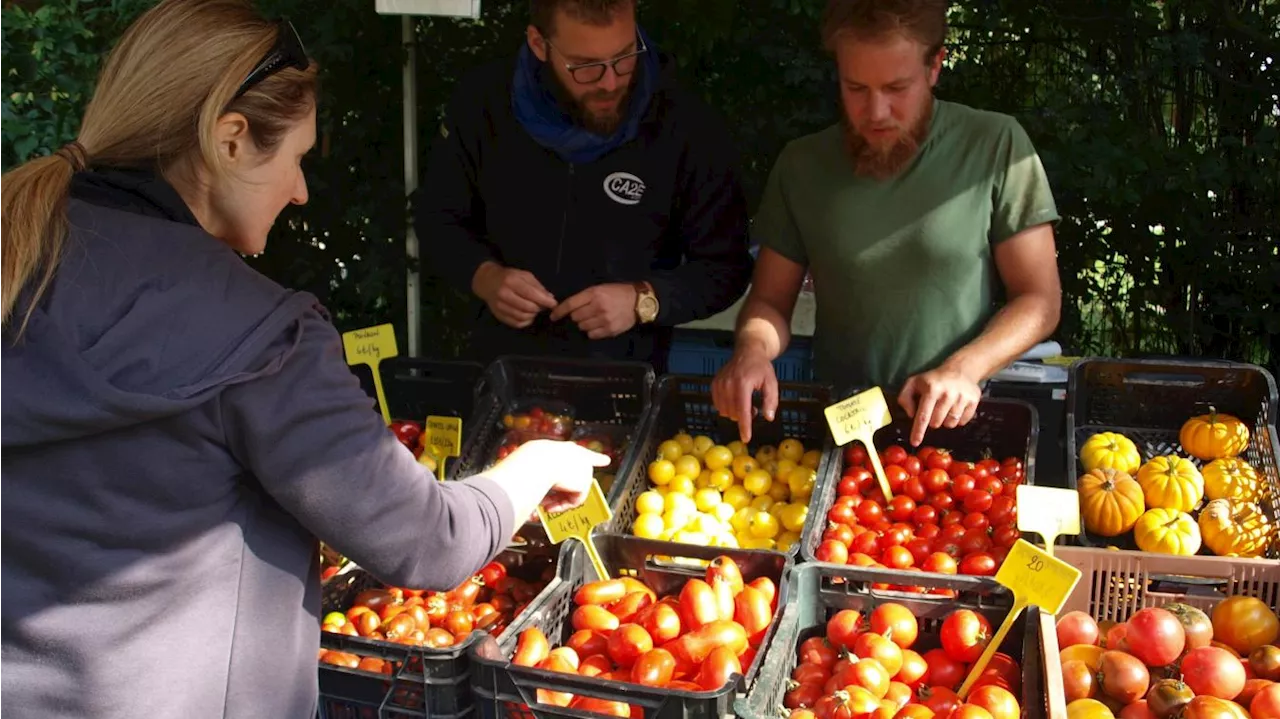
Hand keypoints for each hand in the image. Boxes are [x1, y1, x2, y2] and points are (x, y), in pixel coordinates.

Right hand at [472, 261, 556, 328]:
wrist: (487, 282)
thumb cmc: (509, 276)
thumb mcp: (524, 275)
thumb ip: (537, 286)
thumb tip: (550, 298)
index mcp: (511, 281)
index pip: (531, 294)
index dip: (545, 301)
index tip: (554, 304)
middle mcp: (504, 294)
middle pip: (528, 307)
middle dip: (539, 308)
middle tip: (542, 305)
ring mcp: (500, 306)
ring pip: (522, 317)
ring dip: (533, 315)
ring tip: (535, 309)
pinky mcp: (499, 315)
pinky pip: (516, 323)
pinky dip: (526, 321)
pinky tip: (528, 315)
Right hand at [484, 439, 610, 520]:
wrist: (536, 461)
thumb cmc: (529, 460)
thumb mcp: (532, 463)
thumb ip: (537, 473)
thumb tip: (525, 485)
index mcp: (564, 448)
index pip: (583, 453)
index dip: (595, 457)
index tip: (606, 460)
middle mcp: (577, 457)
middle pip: (579, 476)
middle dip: (565, 492)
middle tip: (549, 504)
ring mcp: (583, 469)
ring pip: (571, 491)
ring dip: (557, 500)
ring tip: (544, 504)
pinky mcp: (584, 482)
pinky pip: (574, 500)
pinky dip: (562, 505)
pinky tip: (551, 504)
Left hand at [549, 283, 637, 338]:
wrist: (639, 301)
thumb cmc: (617, 292)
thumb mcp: (600, 288)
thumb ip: (585, 297)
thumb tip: (568, 309)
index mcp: (594, 294)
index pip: (571, 304)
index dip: (559, 311)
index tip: (553, 316)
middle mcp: (598, 307)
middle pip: (575, 317)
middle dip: (576, 316)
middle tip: (584, 313)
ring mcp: (605, 320)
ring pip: (582, 327)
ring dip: (584, 324)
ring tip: (593, 319)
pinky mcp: (610, 330)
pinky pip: (592, 335)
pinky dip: (592, 331)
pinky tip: (598, 325)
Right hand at [711, 347, 778, 443]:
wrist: (747, 351)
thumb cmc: (761, 368)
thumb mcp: (771, 383)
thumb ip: (771, 401)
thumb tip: (768, 418)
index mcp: (743, 383)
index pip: (743, 410)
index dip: (744, 426)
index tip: (746, 438)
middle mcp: (728, 384)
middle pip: (733, 413)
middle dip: (744, 416)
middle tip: (754, 407)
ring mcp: (719, 384)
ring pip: (724, 411)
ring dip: (735, 412)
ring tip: (745, 401)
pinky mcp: (714, 385)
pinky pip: (718, 406)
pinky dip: (727, 407)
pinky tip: (735, 399)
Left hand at [897, 366, 982, 446]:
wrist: (960, 369)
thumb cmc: (933, 379)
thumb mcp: (913, 383)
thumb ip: (905, 398)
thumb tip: (911, 415)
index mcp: (931, 389)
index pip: (923, 416)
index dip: (918, 431)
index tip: (914, 442)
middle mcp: (947, 393)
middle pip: (936, 423)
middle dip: (932, 421)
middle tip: (934, 409)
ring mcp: (962, 397)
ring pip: (950, 424)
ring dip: (945, 421)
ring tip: (945, 408)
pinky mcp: (973, 401)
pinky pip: (962, 422)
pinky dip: (957, 419)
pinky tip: (955, 407)